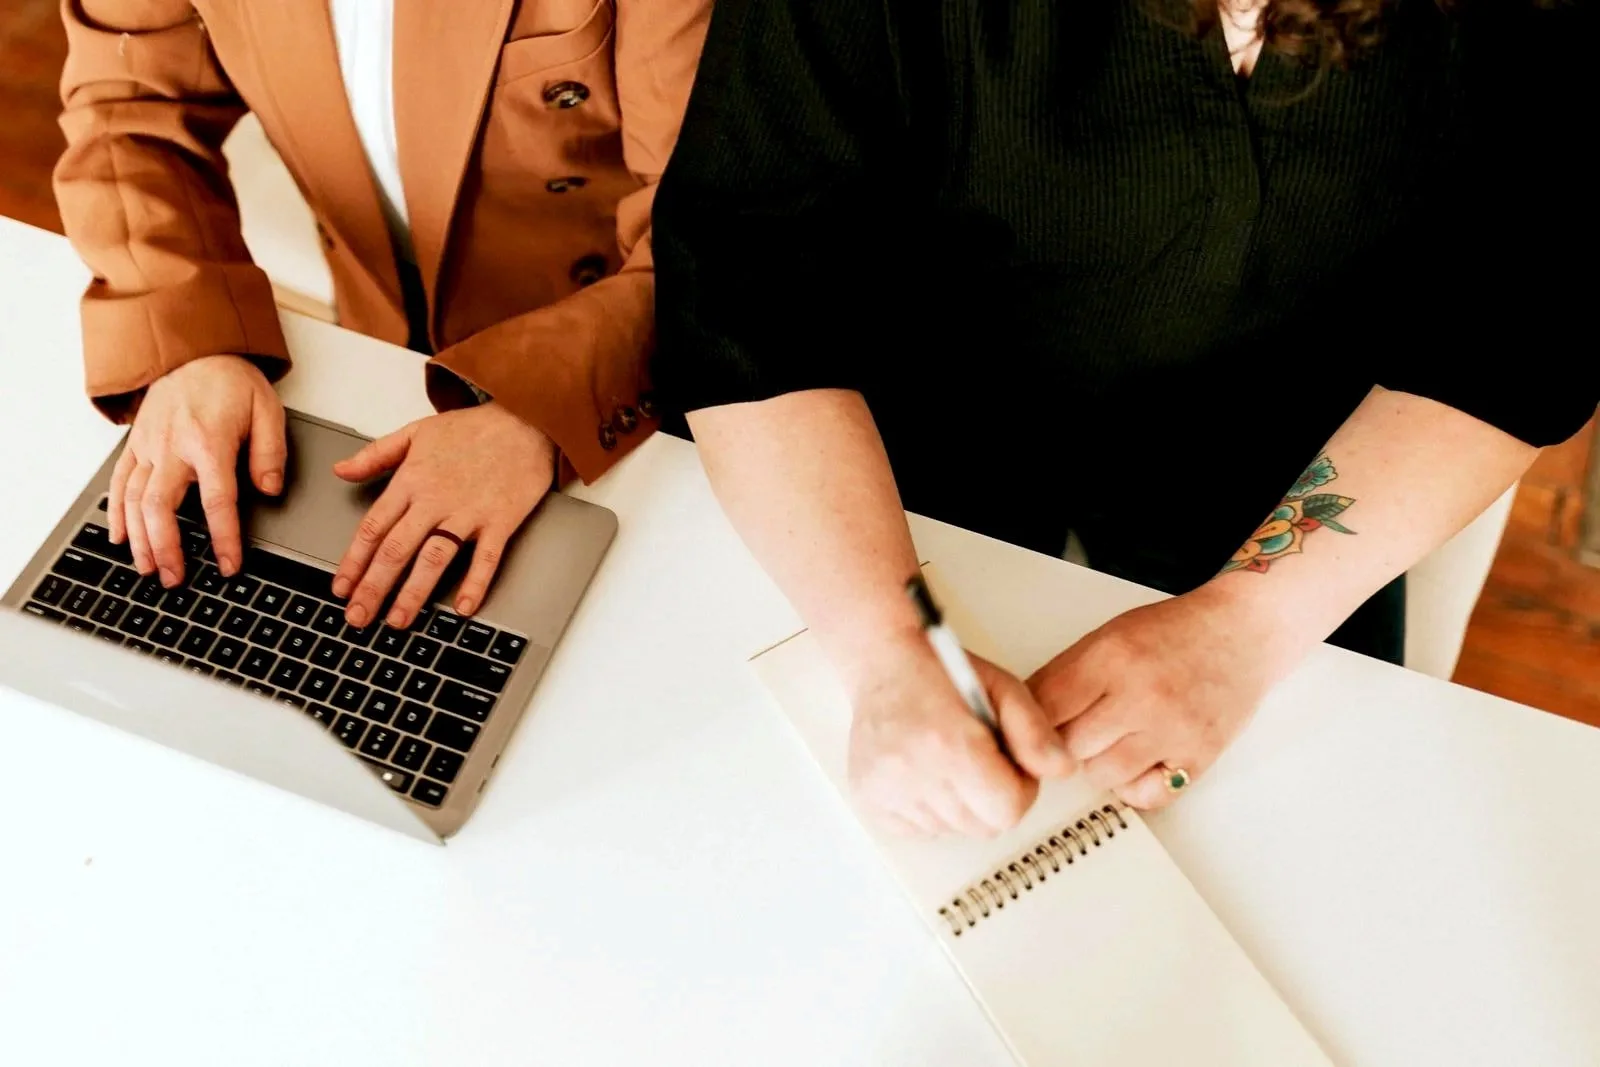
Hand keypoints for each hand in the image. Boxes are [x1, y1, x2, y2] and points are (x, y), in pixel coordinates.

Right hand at [109, 354, 285, 585]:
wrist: (192, 350)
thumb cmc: (232, 382)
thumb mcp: (267, 410)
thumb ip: (270, 453)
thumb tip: (270, 490)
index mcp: (209, 442)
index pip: (217, 501)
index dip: (224, 538)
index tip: (228, 565)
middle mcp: (173, 447)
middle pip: (162, 506)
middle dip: (166, 547)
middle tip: (175, 578)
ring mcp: (149, 446)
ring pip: (135, 500)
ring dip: (139, 539)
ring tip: (148, 568)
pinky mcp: (135, 445)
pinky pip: (119, 483)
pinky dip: (116, 513)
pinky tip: (119, 538)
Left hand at [331, 402, 556, 628]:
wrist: (525, 419)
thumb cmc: (474, 429)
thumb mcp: (416, 432)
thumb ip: (376, 454)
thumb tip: (341, 470)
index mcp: (412, 480)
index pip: (373, 528)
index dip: (354, 561)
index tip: (342, 587)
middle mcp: (435, 500)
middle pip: (396, 550)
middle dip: (373, 587)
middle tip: (358, 617)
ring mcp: (468, 512)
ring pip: (433, 559)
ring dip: (413, 593)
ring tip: (398, 620)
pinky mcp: (500, 520)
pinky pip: (486, 558)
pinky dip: (475, 584)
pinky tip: (463, 608)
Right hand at [846, 632, 1076, 836]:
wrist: (884, 664)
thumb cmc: (943, 673)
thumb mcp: (1003, 689)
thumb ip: (1036, 732)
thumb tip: (1063, 769)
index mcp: (951, 745)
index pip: (1008, 810)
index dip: (1018, 788)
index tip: (1007, 762)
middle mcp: (913, 774)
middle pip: (983, 827)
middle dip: (991, 799)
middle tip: (978, 759)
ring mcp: (886, 792)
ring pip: (953, 830)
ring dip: (961, 804)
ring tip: (947, 760)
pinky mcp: (870, 801)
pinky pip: (922, 830)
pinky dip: (931, 809)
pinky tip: (925, 772)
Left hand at [1029, 585, 1299, 810]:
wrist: (1242, 633)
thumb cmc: (1173, 633)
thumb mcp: (1109, 637)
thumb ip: (1065, 674)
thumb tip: (1022, 715)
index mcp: (1113, 658)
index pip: (1045, 709)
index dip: (1030, 723)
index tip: (1028, 727)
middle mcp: (1143, 696)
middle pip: (1070, 747)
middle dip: (1064, 742)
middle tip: (1077, 728)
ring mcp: (1173, 730)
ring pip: (1102, 775)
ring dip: (1098, 763)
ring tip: (1114, 738)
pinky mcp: (1199, 757)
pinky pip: (1145, 795)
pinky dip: (1135, 785)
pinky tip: (1140, 758)